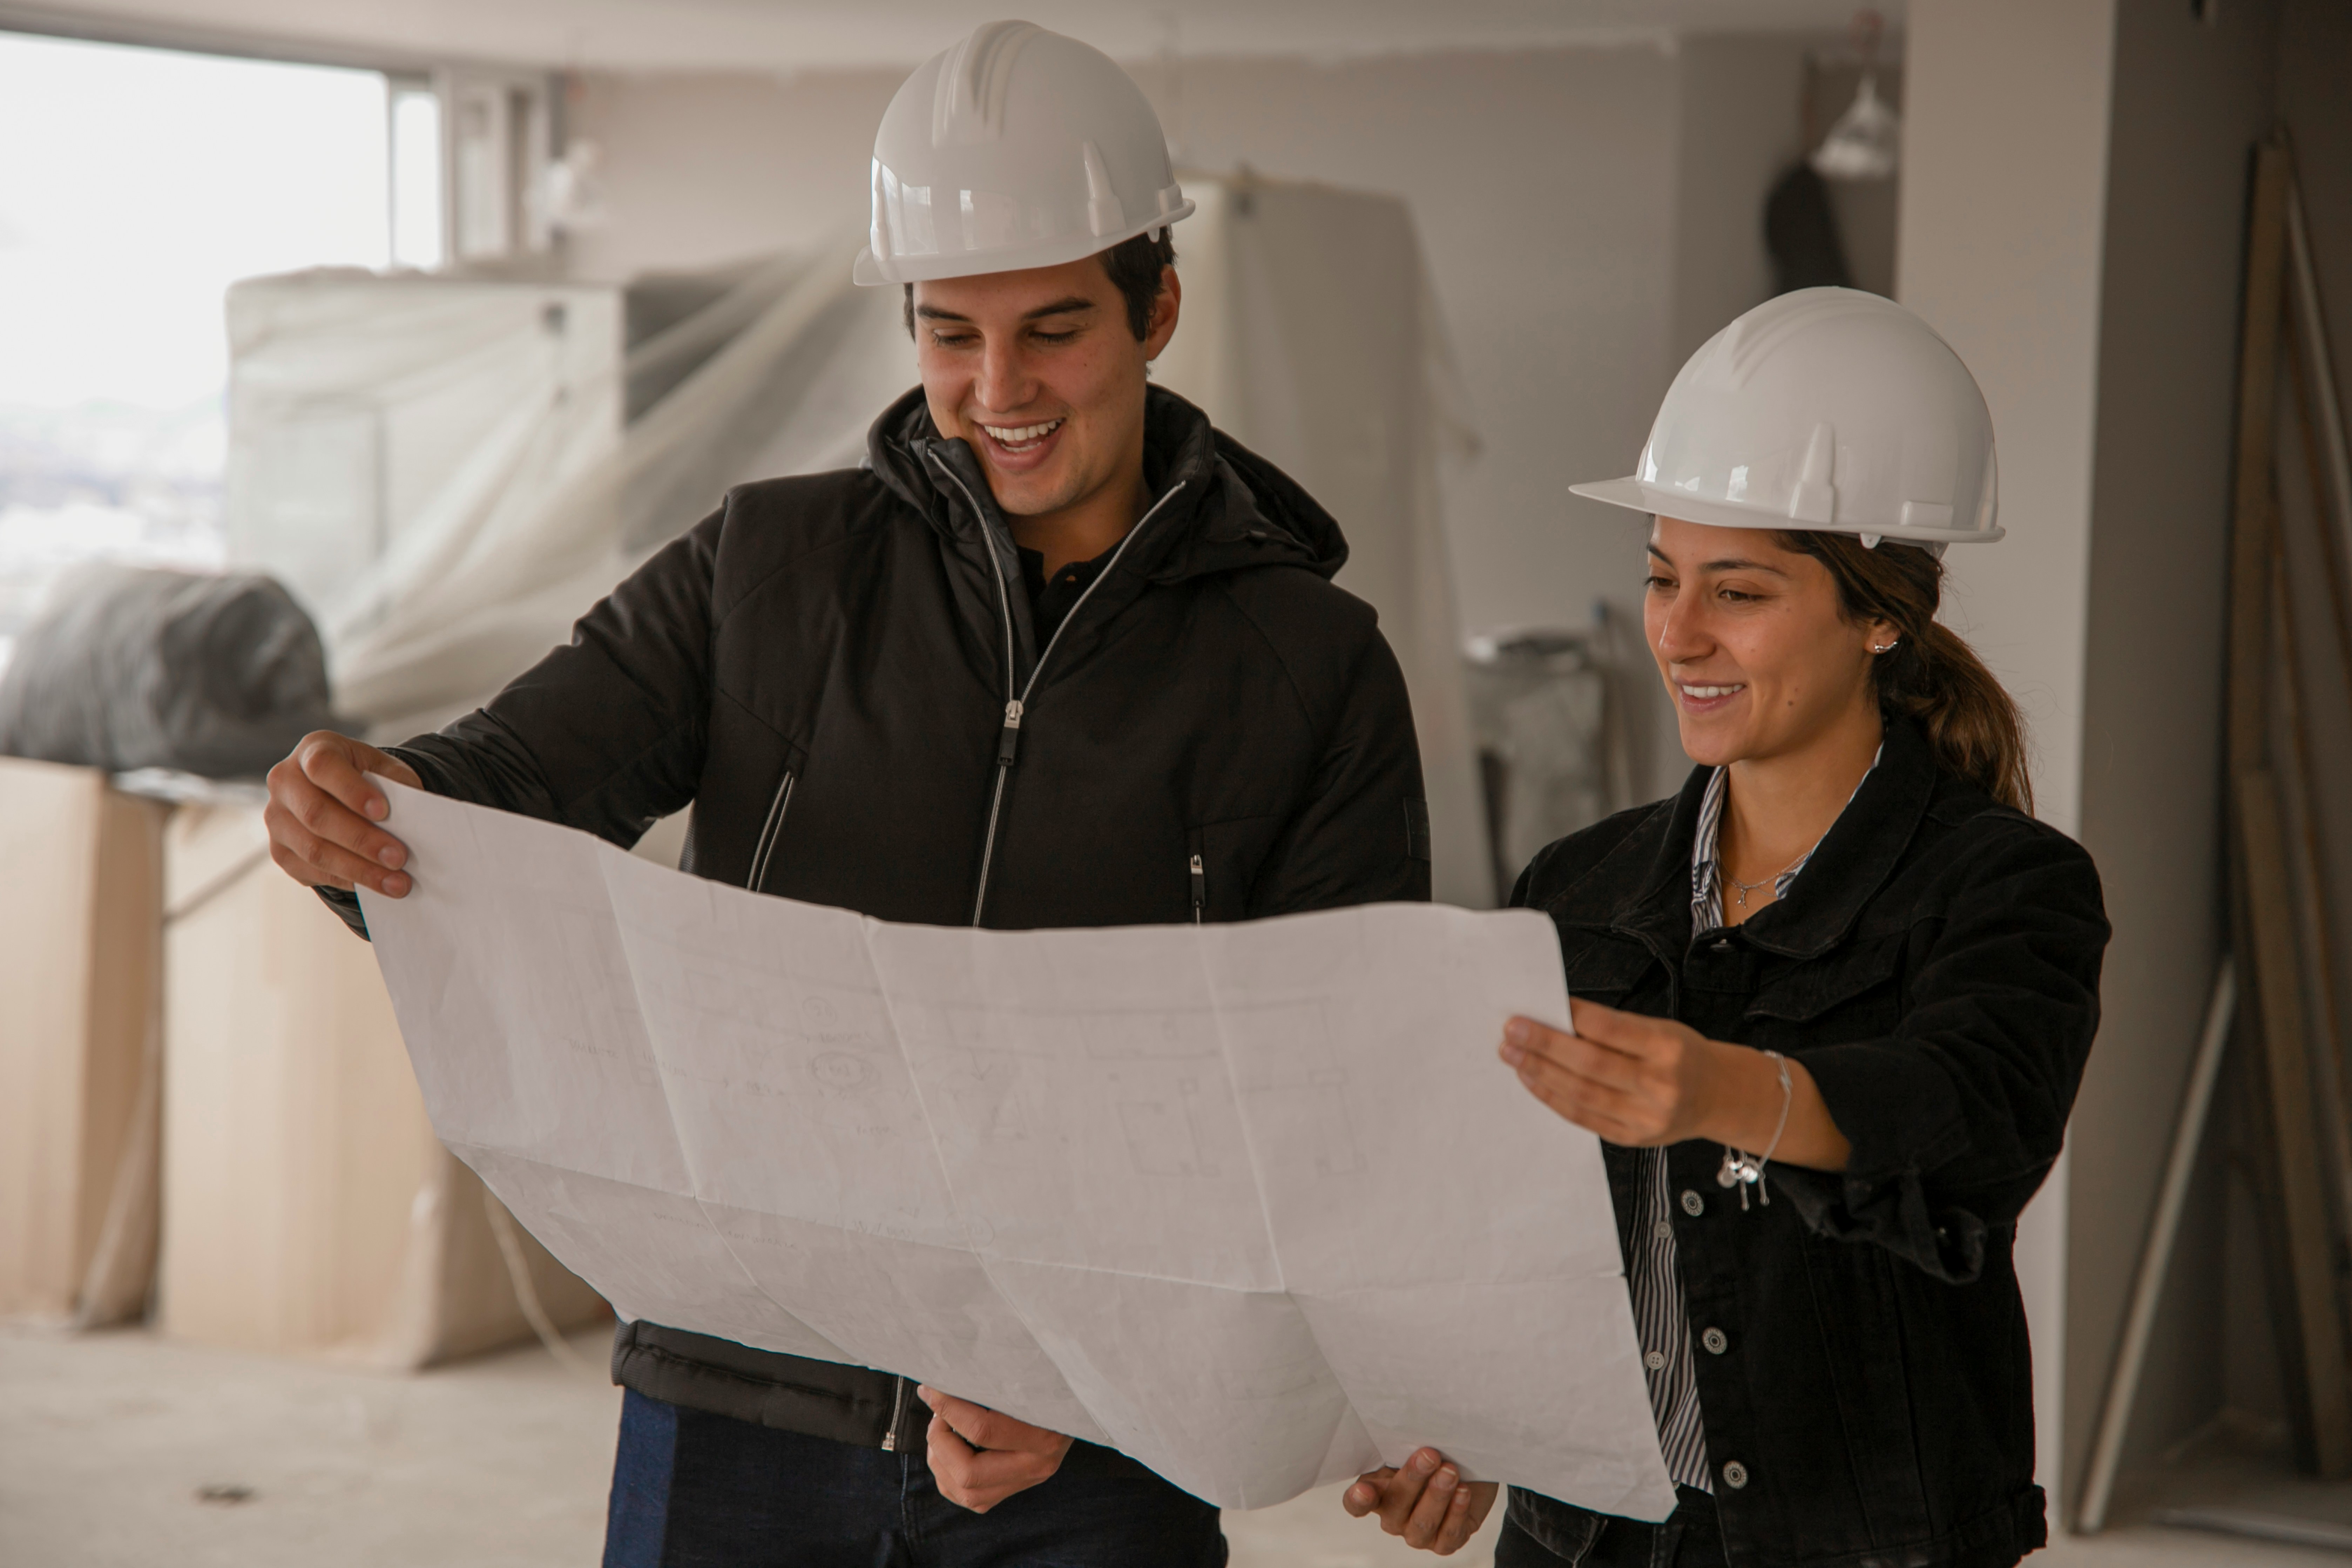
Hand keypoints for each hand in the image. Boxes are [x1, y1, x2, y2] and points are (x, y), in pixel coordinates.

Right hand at [264, 730, 423, 897]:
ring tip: (397, 882)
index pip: (323, 767)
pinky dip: (346, 880)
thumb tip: (415, 820)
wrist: (342, 794)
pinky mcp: (279, 849)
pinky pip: (311, 870)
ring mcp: (276, 817)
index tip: (383, 812)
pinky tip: (375, 885)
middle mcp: (285, 781)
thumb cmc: (367, 779)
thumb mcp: (385, 770)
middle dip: (362, 840)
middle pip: (316, 814)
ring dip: (359, 869)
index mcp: (312, 750)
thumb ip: (396, 786)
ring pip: (314, 849)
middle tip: (399, 858)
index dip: (351, 790)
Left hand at [918, 1386, 1073, 1512]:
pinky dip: (948, 1477)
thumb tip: (945, 1375)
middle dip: (940, 1441)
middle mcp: (1036, 1465)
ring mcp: (1024, 1482)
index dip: (948, 1409)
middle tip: (937, 1413)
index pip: (983, 1431)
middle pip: (969, 1473)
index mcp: (1045, 1435)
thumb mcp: (1030, 1377)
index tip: (931, 1388)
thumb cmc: (1050, 1382)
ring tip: (941, 1430)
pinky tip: (948, 1451)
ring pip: (965, 1492)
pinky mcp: (1013, 1490)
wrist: (1081, 1403)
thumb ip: (995, 1379)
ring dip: (940, 1460)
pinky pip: (970, 1499)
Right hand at [1342, 1447, 1496, 1554]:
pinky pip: (1448, 1534)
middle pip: (1394, 1506)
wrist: (1471, 1472)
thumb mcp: (1414, 1449)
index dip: (1357, 1500)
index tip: (1362, 1490)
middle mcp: (1394, 1518)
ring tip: (1450, 1471)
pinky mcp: (1444, 1543)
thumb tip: (1402, 1431)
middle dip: (1412, 1479)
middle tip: (1429, 1456)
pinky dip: (1457, 1512)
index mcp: (1377, 1493)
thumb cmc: (1436, 1458)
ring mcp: (1417, 1534)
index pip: (1356, 1504)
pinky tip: (1463, 1492)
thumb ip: (1401, 1448)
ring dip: (1437, 1495)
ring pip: (1422, 1523)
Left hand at [1500, 998, 1718, 1146]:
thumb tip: (1558, 1017)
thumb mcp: (1660, 1029)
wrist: (1714, 1096)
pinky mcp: (1631, 1137)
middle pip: (1590, 1063)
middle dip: (1544, 1045)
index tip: (1543, 1004)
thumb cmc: (1681, 1055)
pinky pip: (1582, 1117)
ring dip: (1540, 1072)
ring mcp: (1645, 1116)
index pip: (1611, 1028)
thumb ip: (1614, 1028)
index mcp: (1668, 1048)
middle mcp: (1659, 1085)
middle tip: (1512, 1029)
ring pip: (1580, 1093)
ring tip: (1513, 1054)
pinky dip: (1552, 1097)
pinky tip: (1532, 1080)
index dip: (1573, 1016)